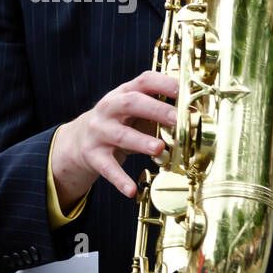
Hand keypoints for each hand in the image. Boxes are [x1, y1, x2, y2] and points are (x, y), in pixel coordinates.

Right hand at [51, 70, 177, 209]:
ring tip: (159, 149)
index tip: (183, 91)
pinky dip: (120, 179)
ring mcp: (99, 131)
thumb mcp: (134, 111)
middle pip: (131, 103)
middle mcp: (109, 108)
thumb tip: (193, 116)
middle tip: (177, 120)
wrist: (79, 140)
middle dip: (155, 109)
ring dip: (141, 142)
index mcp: (123, 92)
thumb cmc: (118, 123)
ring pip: (121, 135)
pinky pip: (107, 167)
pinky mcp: (93, 155)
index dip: (163, 83)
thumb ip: (158, 109)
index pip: (144, 81)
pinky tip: (131, 190)